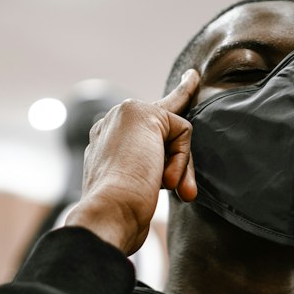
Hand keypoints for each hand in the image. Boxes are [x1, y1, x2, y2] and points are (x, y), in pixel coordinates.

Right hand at [66, 70, 199, 254]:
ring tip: (166, 188)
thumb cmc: (122, 213)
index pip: (143, 122)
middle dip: (181, 154)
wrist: (109, 213)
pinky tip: (163, 177)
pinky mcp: (141, 113)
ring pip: (175, 132)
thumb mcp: (136, 191)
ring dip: (180, 164)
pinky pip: (182, 131)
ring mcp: (122, 116)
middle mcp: (109, 124)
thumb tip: (182, 184)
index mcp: (103, 143)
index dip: (172, 100)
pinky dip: (181, 158)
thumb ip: (153, 172)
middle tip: (189, 147)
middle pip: (165, 128)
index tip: (190, 80)